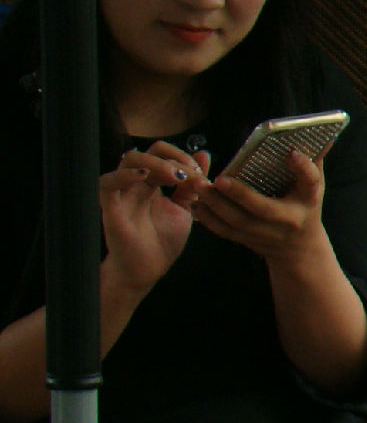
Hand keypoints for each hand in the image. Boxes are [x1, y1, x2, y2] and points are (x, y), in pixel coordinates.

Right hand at [99, 142, 209, 295]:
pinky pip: (107, 184)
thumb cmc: (162, 242)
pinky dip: (124, 175)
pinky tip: (145, 176)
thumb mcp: (185, 209)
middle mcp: (136, 184)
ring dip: (155, 162)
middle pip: (147, 151)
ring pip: (128, 160)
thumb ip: (192, 184)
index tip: (201, 176)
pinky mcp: (111, 208)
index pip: (162, 154)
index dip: (183, 158)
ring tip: (176, 176)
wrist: (147, 270)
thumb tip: (203, 154)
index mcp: (153, 183)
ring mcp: (122, 194)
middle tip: (192, 175)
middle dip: (174, 158)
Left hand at [193, 148, 332, 268]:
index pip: (310, 182)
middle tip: (219, 179)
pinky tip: (196, 204)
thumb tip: (317, 133)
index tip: (291, 152)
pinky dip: (209, 219)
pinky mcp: (250, 242)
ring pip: (239, 222)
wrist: (299, 249)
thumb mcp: (313, 186)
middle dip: (240, 194)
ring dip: (216, 205)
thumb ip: (310, 162)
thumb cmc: (304, 207)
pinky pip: (226, 232)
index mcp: (308, 199)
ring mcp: (268, 234)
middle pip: (264, 209)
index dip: (302, 168)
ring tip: (199, 187)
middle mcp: (289, 219)